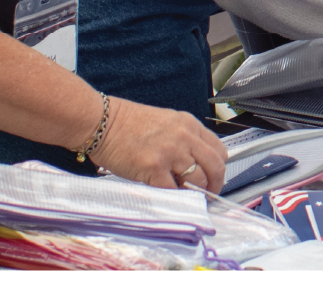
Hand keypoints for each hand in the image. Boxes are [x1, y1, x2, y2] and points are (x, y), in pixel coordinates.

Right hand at [91, 97, 227, 190]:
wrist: (103, 123)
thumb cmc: (129, 124)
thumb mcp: (168, 123)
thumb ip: (185, 140)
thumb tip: (197, 164)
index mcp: (190, 124)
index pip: (219, 150)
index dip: (219, 169)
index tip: (215, 179)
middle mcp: (184, 136)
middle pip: (214, 167)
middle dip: (214, 185)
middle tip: (208, 196)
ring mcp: (170, 152)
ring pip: (196, 180)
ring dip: (194, 194)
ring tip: (187, 198)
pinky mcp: (153, 167)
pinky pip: (172, 190)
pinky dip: (173, 197)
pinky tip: (169, 197)